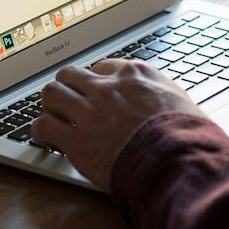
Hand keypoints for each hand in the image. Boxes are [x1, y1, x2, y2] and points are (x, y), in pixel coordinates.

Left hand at [32, 59, 204, 190]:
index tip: (97, 91)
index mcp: (135, 75)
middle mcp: (108, 88)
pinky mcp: (76, 140)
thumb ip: (164, 97)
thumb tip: (167, 104)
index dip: (98, 80)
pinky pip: (44, 126)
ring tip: (52, 115)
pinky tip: (44, 137)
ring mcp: (89, 113)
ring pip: (51, 94)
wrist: (177, 161)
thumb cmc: (188, 136)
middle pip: (71, 75)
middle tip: (69, 101)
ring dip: (51, 105)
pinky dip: (41, 131)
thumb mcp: (182, 103)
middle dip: (68, 87)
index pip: (104, 67)